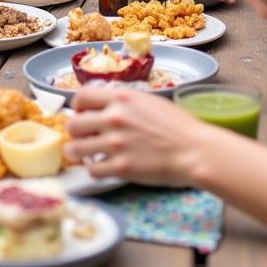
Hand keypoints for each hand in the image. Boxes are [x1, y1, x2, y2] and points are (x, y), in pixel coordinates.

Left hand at [65, 88, 205, 186]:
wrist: (194, 149)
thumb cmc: (178, 125)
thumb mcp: (150, 101)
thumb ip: (126, 103)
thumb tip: (108, 106)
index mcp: (121, 98)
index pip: (81, 96)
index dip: (78, 106)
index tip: (81, 113)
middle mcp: (114, 118)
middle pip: (73, 124)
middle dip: (75, 131)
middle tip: (82, 136)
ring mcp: (115, 144)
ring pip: (75, 149)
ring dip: (77, 152)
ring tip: (84, 154)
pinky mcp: (121, 167)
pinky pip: (92, 170)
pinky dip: (94, 169)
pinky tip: (101, 167)